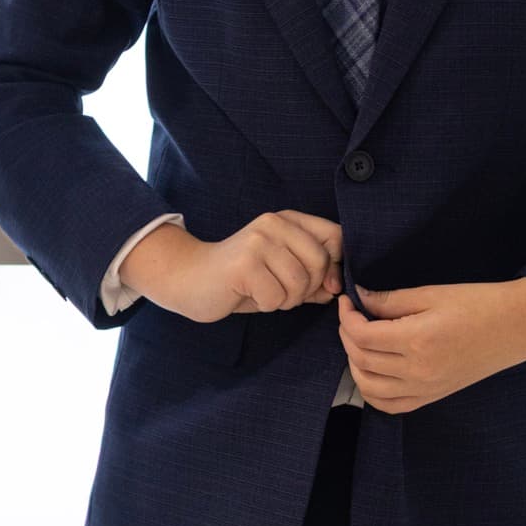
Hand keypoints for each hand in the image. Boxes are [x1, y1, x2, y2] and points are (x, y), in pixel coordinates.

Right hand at [171, 210, 343, 321]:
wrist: (189, 277)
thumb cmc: (240, 278)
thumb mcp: (281, 273)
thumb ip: (311, 278)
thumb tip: (336, 288)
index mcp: (287, 220)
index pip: (336, 236)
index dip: (335, 266)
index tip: (324, 284)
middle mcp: (274, 223)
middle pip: (320, 262)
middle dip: (308, 289)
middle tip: (284, 293)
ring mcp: (258, 241)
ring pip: (299, 283)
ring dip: (285, 300)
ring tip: (264, 292)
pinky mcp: (244, 264)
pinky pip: (276, 297)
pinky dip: (267, 305)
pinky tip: (249, 294)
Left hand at [337, 278, 525, 412]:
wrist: (516, 327)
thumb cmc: (479, 303)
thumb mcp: (432, 293)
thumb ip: (391, 300)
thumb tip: (360, 299)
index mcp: (417, 340)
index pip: (362, 336)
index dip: (347, 318)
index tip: (347, 302)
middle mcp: (418, 371)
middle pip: (361, 359)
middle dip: (347, 336)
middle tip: (352, 317)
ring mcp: (425, 388)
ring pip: (369, 387)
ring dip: (355, 364)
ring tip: (360, 342)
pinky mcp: (432, 396)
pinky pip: (390, 406)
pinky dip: (373, 391)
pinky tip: (372, 371)